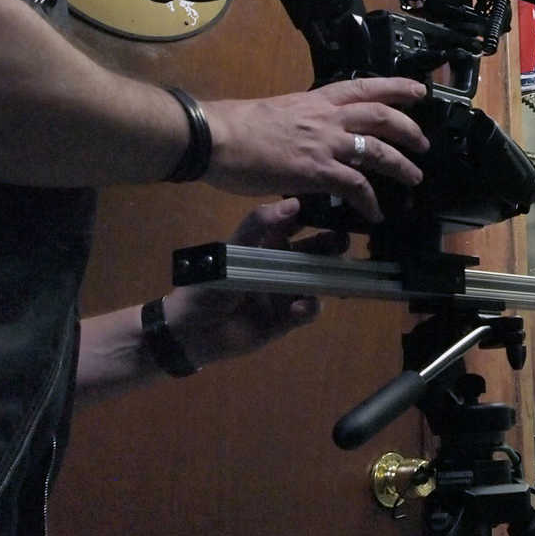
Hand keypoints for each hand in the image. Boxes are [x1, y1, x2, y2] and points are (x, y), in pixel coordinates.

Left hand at [163, 197, 343, 365]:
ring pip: (317, 279)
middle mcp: (280, 264)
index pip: (296, 223)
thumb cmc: (206, 286)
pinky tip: (301, 306)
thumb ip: (258, 226)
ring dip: (326, 275)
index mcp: (265, 243)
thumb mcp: (230, 252)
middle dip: (330, 245)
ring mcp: (285, 291)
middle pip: (314, 250)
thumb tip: (293, 202)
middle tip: (343, 240)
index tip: (336, 205)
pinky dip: (310, 307)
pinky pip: (308, 310)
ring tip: (333, 273)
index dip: (315, 214)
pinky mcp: (286, 318)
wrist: (191, 332)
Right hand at [199, 78, 429, 220]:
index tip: (418, 90)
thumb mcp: (280, 114)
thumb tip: (309, 138)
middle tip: (423, 144)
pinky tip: (374, 214)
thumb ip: (303, 123)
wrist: (216, 137)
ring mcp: (325, 143)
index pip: (365, 87)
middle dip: (409, 129)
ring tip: (414, 178)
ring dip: (401, 166)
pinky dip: (369, 201)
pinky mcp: (317, 171)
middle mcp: (327, 117)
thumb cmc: (237, 126)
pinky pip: (355, 186)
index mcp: (317, 100)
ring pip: (378, 150)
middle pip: (382, 117)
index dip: (396, 88)